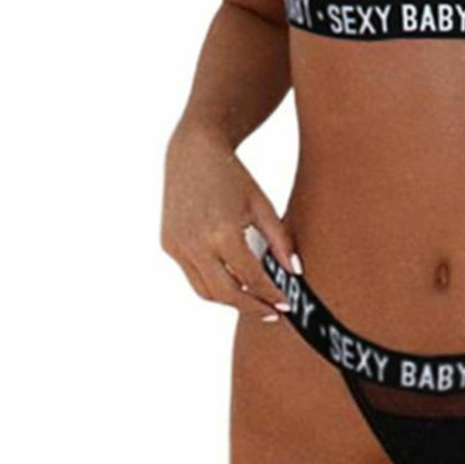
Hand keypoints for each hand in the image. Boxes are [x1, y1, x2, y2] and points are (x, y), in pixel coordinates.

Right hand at [160, 119, 301, 320]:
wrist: (193, 152)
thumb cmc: (231, 175)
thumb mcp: (262, 205)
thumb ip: (280, 240)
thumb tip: (295, 271)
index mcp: (222, 233)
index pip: (250, 278)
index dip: (270, 295)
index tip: (285, 304)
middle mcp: (196, 244)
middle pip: (226, 294)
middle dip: (251, 307)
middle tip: (272, 312)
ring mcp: (178, 246)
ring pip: (205, 291)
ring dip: (230, 300)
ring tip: (254, 300)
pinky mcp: (169, 244)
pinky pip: (192, 275)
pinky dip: (212, 284)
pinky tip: (231, 281)